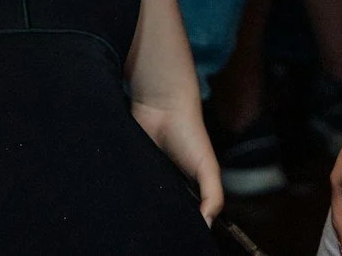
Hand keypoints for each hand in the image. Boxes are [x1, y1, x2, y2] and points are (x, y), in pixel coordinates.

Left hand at [131, 92, 222, 223]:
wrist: (162, 107)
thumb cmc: (189, 133)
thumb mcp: (207, 167)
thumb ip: (213, 194)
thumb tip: (207, 224)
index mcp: (189, 185)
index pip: (186, 213)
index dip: (185, 224)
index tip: (181, 235)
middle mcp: (168, 183)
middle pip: (164, 208)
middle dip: (164, 217)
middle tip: (158, 228)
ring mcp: (148, 177)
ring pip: (145, 201)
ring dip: (145, 207)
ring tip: (143, 214)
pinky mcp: (131, 170)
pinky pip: (128, 188)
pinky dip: (128, 194)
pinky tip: (129, 200)